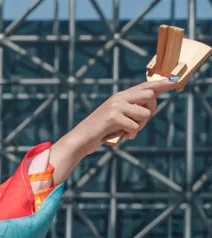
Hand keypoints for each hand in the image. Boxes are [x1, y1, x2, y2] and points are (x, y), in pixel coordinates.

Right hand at [50, 80, 179, 179]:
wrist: (80, 139)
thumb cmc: (99, 132)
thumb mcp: (116, 117)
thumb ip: (130, 110)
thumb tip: (150, 108)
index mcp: (120, 96)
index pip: (145, 86)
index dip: (161, 84)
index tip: (174, 81)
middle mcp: (119, 97)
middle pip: (149, 96)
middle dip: (151, 110)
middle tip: (140, 122)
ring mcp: (116, 106)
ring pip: (145, 113)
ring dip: (140, 126)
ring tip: (128, 131)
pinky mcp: (113, 117)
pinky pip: (135, 126)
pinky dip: (131, 134)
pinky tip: (121, 136)